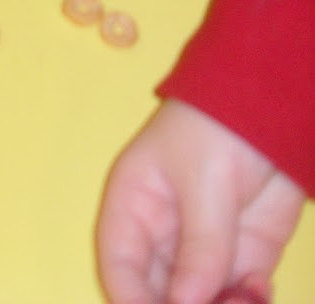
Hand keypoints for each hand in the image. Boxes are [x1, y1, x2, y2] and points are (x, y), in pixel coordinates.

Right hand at [96, 100, 304, 303]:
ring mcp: (205, 252)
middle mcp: (163, 238)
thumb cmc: (216, 128)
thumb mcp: (204, 183)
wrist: (271, 106)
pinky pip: (239, 298)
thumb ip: (201, 248)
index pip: (120, 264)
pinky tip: (259, 292)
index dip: (131, 299)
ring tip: (246, 300)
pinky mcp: (244, 259)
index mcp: (134, 207)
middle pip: (158, 294)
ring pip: (201, 302)